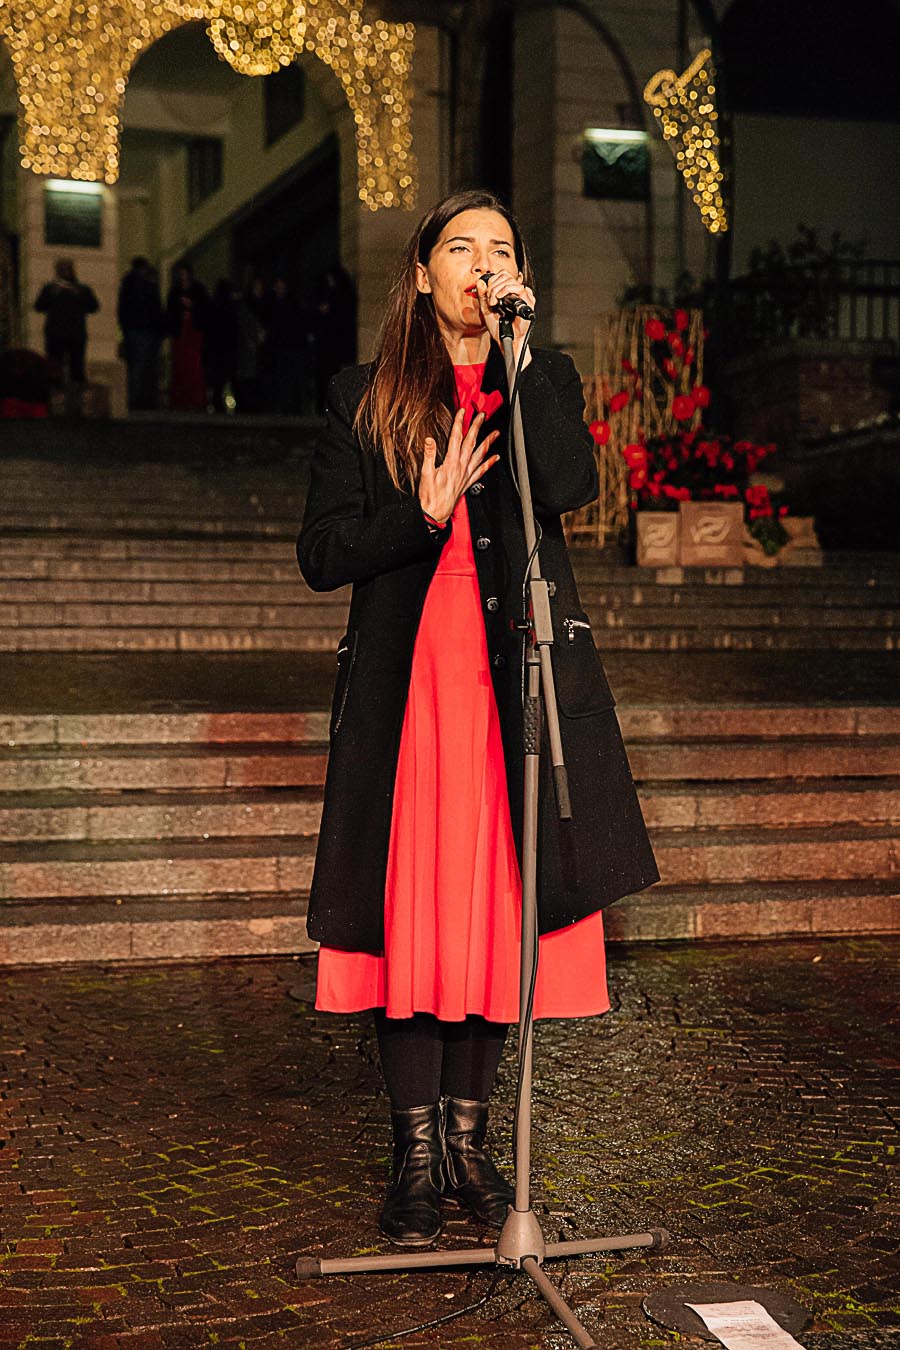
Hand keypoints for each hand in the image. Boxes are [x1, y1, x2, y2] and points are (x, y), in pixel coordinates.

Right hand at [418, 408, 499, 523]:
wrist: (435, 513)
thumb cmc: (430, 496)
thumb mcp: (426, 474)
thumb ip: (429, 455)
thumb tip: (429, 440)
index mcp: (451, 462)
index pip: (456, 437)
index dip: (459, 423)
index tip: (463, 411)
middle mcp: (461, 467)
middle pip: (471, 442)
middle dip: (477, 427)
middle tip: (483, 416)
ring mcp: (466, 475)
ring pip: (480, 454)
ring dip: (488, 442)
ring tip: (495, 433)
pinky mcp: (468, 482)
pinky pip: (481, 471)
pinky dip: (489, 463)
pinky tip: (495, 458)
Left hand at [476, 271, 534, 367]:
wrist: (505, 340)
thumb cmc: (499, 327)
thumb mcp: (487, 309)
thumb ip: (483, 296)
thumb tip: (480, 282)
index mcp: (510, 292)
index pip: (502, 275)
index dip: (492, 281)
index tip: (487, 294)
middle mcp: (518, 293)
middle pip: (505, 276)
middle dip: (493, 286)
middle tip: (489, 300)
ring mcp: (524, 297)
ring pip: (510, 281)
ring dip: (497, 290)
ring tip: (493, 302)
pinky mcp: (528, 302)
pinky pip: (519, 289)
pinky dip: (506, 291)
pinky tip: (499, 300)